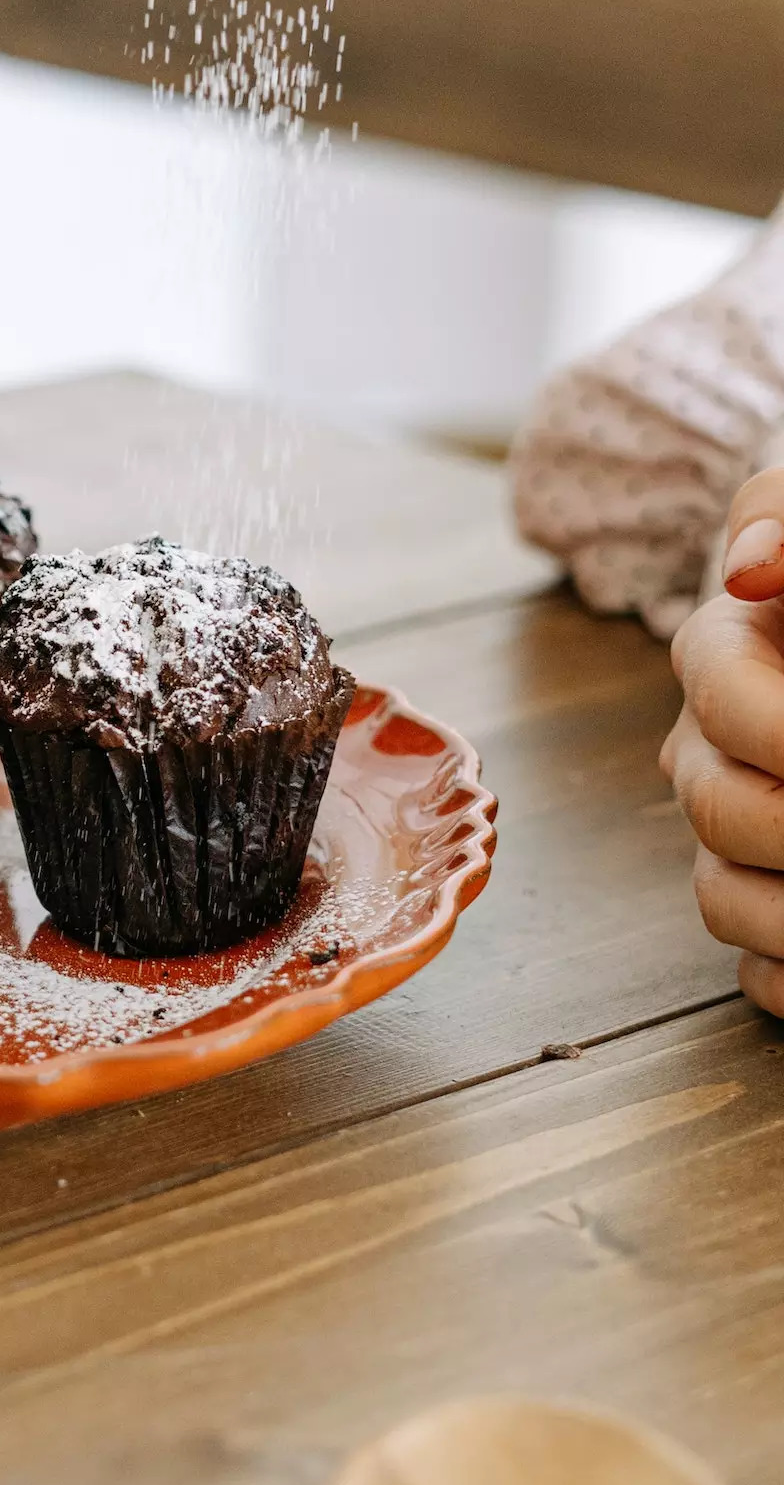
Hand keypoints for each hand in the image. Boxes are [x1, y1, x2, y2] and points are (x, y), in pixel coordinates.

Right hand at [664, 465, 783, 1013]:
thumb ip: (782, 515)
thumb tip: (753, 574)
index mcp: (720, 654)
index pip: (724, 698)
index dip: (782, 729)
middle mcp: (709, 749)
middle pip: (719, 811)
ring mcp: (730, 829)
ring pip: (722, 901)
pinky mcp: (760, 894)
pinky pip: (754, 969)